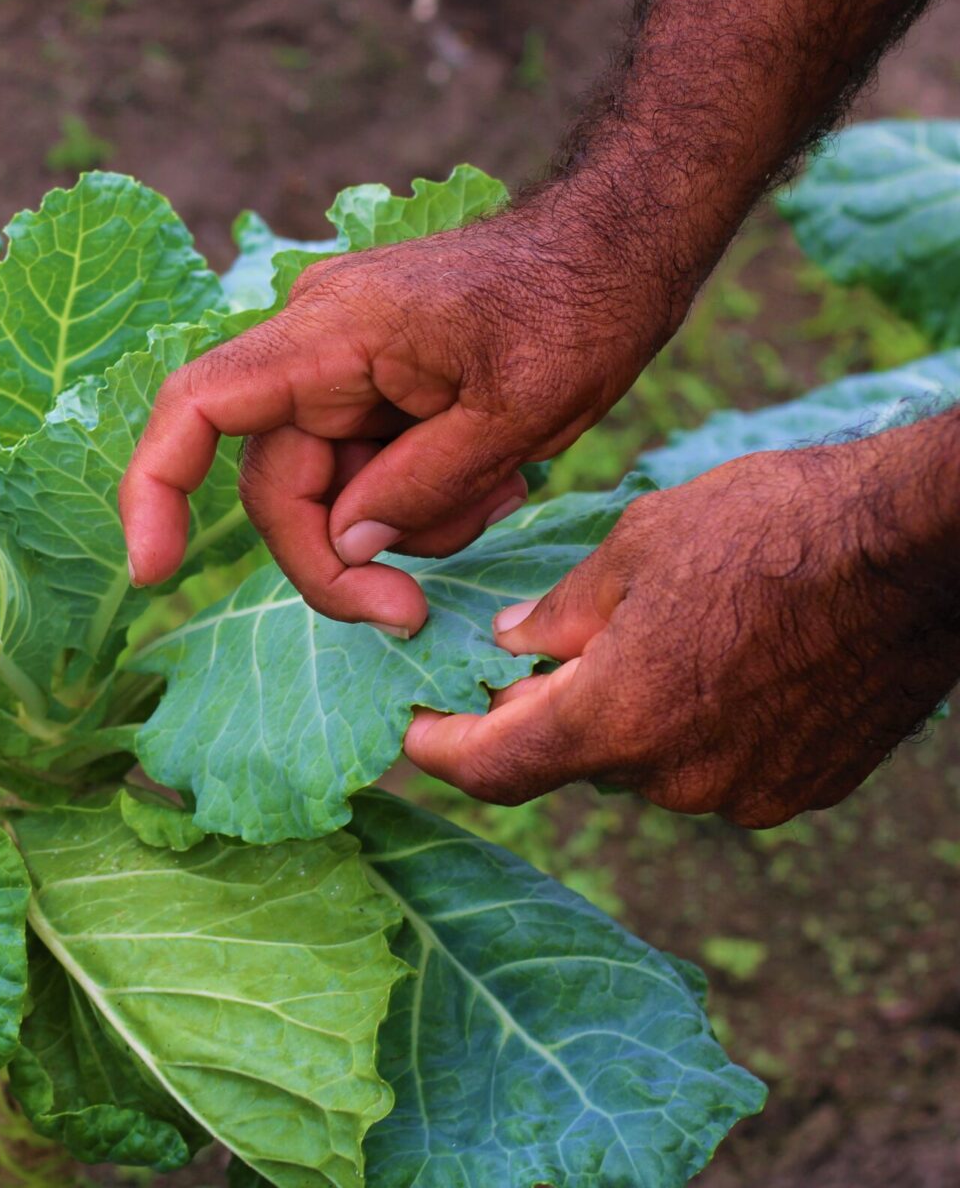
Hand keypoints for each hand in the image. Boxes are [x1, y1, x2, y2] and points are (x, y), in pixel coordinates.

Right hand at [120, 207, 678, 633]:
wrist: (621, 242)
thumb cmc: (578, 307)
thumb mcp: (514, 417)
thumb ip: (417, 489)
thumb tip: (345, 546)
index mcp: (328, 337)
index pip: (198, 407)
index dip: (154, 489)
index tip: (154, 573)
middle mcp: (314, 348)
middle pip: (278, 484)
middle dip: (338, 557)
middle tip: (408, 614)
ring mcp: (341, 366)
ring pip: (330, 489)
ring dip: (403, 523)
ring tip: (500, 493)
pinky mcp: (373, 385)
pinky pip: (366, 468)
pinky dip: (420, 497)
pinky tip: (495, 477)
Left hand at [404, 416, 959, 826]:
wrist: (923, 549)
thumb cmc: (775, 528)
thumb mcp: (636, 546)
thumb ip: (558, 614)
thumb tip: (512, 647)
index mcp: (617, 720)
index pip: (491, 769)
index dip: (438, 751)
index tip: (412, 728)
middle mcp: (676, 778)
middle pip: (574, 762)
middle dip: (550, 709)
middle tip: (545, 649)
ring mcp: (746, 792)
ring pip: (649, 765)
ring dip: (631, 715)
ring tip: (663, 635)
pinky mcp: (804, 787)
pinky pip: (718, 766)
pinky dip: (699, 725)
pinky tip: (725, 660)